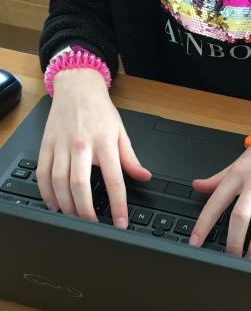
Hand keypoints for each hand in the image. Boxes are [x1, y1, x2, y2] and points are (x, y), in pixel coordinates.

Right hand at [37, 69, 150, 227]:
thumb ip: (131, 158)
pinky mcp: (46, 146)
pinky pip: (43, 174)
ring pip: (59, 182)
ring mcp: (61, 146)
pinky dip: (46, 192)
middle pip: (80, 185)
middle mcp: (81, 146)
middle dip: (86, 211)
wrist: (77, 88)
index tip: (120, 222)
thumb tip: (144, 176)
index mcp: (104, 144)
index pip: (114, 180)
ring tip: (74, 218)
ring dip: (66, 205)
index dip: (118, 205)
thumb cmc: (100, 111)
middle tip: (92, 225)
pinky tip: (54, 204)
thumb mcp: (121, 132)